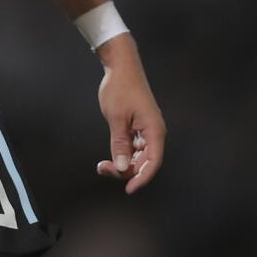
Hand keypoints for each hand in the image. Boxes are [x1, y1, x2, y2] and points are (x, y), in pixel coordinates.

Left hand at [94, 34, 165, 193]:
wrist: (121, 66)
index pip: (153, 162)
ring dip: (123, 163)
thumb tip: (123, 167)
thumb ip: (120, 144)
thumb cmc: (119, 88)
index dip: (142, 178)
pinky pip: (134, 147)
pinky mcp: (138, 126)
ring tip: (101, 165)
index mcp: (154, 130)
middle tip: (102, 168)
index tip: (128, 189)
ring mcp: (146, 130)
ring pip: (138, 156)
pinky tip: (110, 157)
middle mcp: (154, 132)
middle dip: (126, 170)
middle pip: (145, 162)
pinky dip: (123, 154)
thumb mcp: (116, 118)